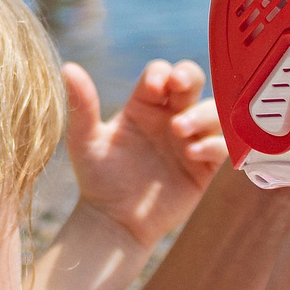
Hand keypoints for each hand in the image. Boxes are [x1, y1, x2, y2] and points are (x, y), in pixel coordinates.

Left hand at [64, 60, 225, 250]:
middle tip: (178, 86)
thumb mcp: (86, 141)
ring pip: (212, 110)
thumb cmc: (97, 179)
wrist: (114, 222)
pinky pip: (222, 146)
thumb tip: (67, 67)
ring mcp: (189, 139)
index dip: (161, 73)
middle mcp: (169, 116)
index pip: (160, 72)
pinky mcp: (203, 166)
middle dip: (189, 76)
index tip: (153, 87)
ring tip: (180, 130)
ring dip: (202, 114)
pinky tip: (192, 154)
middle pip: (192, 80)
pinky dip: (214, 144)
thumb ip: (82, 106)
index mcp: (143, 104)